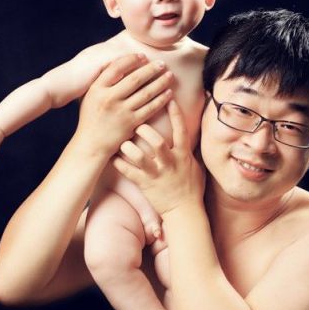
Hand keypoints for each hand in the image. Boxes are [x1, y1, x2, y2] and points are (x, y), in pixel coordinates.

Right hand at [76, 53, 172, 156]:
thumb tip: (121, 63)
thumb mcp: (91, 96)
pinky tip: (169, 93)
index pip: (116, 68)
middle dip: (151, 69)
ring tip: (169, 75)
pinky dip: (161, 100)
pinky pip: (150, 108)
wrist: (91, 144)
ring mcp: (121, 112)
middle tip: (162, 63)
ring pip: (146, 93)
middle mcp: (109, 99)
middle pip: (135, 79)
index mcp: (97, 89)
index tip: (142, 56)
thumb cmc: (91, 117)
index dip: (131, 59)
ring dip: (160, 82)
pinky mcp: (131, 123)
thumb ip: (103, 81)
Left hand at [113, 99, 204, 216]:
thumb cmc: (191, 187)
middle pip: (157, 141)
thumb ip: (190, 148)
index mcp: (182, 155)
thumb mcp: (195, 165)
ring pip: (139, 156)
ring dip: (128, 147)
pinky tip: (113, 157)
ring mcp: (157, 174)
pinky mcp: (145, 185)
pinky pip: (129, 172)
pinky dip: (119, 164)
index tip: (167, 97)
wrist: (184, 212)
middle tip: (136, 122)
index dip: (174, 113)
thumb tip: (195, 130)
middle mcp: (169, 162)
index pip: (180, 129)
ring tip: (122, 141)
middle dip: (145, 130)